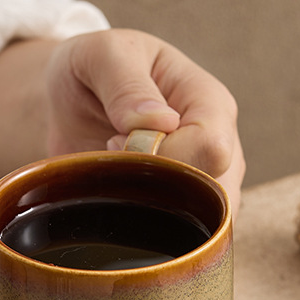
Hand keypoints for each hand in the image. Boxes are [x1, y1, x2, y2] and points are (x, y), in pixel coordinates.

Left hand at [45, 29, 244, 215]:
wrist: (77, 103)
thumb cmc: (94, 72)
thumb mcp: (101, 55)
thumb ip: (126, 83)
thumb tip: (160, 123)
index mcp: (210, 103)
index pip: (210, 150)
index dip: (161, 158)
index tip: (117, 142)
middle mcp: (221, 148)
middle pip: (213, 197)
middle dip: (154, 191)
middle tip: (117, 163)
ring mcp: (207, 186)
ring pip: (202, 228)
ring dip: (150, 215)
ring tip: (122, 180)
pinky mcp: (187, 215)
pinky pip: (183, 243)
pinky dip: (149, 235)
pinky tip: (126, 204)